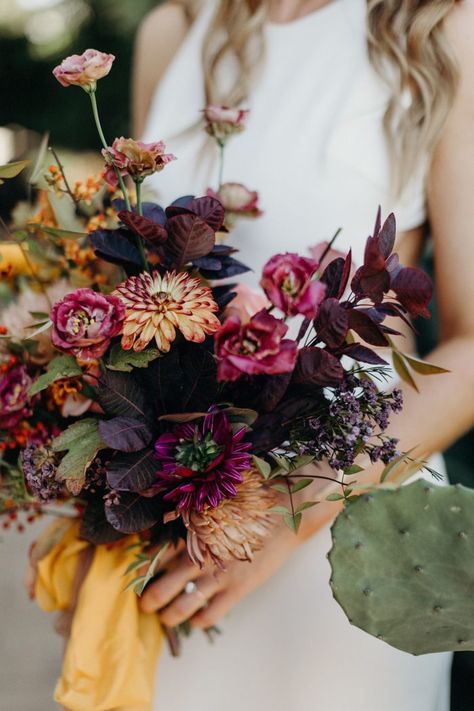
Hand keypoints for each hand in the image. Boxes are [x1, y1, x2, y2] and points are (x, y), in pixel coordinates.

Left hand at [139, 519, 299, 628]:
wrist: (284, 516)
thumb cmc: (247, 506)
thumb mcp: (213, 505)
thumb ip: (188, 516)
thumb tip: (163, 522)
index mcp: (191, 534)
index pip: (154, 557)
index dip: (141, 570)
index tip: (136, 577)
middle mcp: (199, 557)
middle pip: (161, 588)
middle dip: (148, 600)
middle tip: (145, 603)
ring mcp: (218, 576)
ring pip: (181, 608)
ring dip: (168, 616)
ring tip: (165, 617)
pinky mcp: (237, 590)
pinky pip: (209, 616)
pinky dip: (198, 620)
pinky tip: (197, 616)